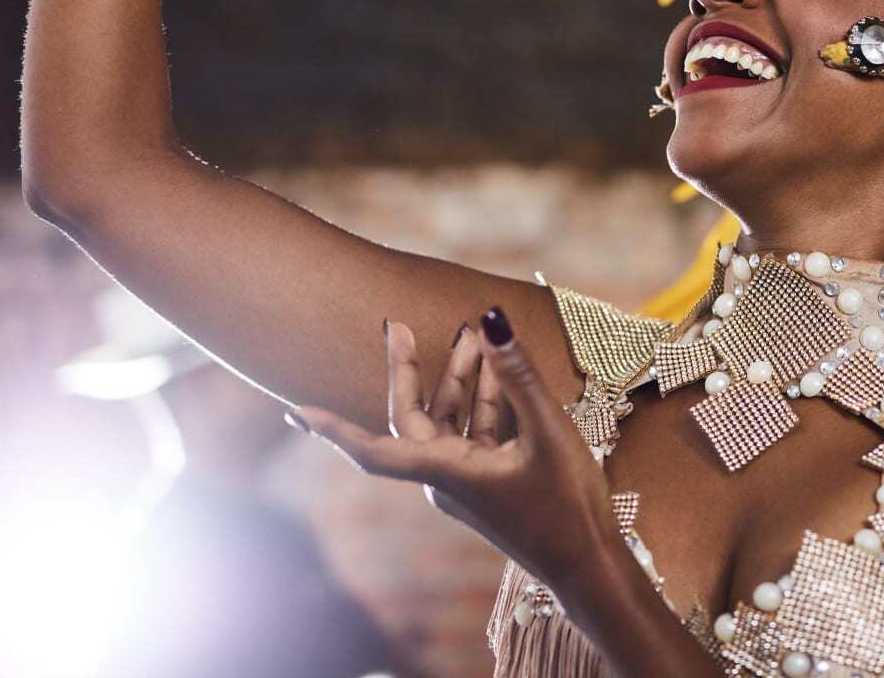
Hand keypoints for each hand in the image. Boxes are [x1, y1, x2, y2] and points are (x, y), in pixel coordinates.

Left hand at [289, 309, 620, 588]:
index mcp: (446, 473)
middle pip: (412, 418)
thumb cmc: (567, 505)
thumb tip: (491, 321)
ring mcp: (465, 482)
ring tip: (473, 335)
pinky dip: (481, 401)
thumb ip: (518, 374)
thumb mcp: (547, 431)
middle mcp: (445, 479)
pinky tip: (498, 372)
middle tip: (397, 325)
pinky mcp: (486, 482)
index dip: (333, 430)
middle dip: (408, 370)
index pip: (373, 449)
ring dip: (458, 380)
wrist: (589, 563)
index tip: (295, 412)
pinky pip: (471, 434)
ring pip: (447, 422)